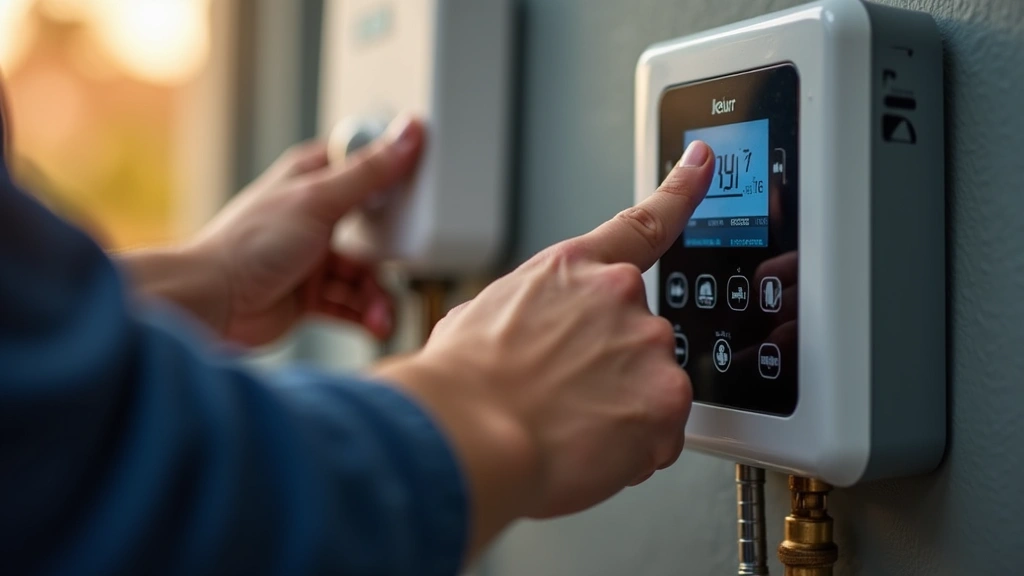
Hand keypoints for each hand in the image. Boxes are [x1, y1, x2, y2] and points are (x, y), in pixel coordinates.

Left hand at [188, 117, 424, 345]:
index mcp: (311, 179)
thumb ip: (370, 172)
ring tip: (380, 314)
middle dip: (390, 256)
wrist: (211, 304)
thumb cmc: (249, 244)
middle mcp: (314, 217)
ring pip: (365, 274)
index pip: (364, 167)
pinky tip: (372, 324)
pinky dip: (365, 315)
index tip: (419, 194)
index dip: (393, 179)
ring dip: (377, 296)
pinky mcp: (311, 297)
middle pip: (373, 230)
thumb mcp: (319, 200)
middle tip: (403, 267)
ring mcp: (313, 258)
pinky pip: (352, 305)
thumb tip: (408, 133)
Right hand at [375, 140, 714, 558]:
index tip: (705, 164)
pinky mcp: (666, 399)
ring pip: (651, 385)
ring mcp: (648, 345)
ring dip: (621, 410)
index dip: (682, 190)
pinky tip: (589, 449)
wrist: (467, 436)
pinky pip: (661, 432)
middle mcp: (620, 296)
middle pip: (637, 334)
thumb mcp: (478, 321)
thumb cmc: (461, 385)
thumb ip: (525, 315)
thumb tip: (520, 337)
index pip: (642, 222)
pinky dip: (633, 447)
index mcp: (572, 269)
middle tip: (567, 397)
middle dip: (611, 369)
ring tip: (569, 427)